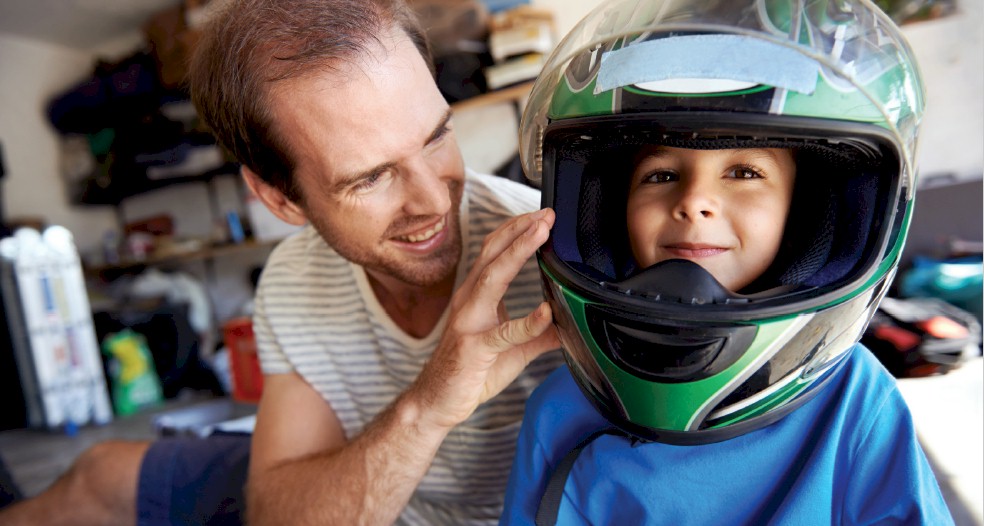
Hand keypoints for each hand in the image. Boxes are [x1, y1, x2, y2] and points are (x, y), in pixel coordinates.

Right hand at [410, 208, 559, 429]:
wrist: (438, 401)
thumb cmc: (473, 371)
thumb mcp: (515, 348)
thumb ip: (541, 334)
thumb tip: (572, 324)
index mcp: (477, 295)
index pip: (495, 252)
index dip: (517, 230)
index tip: (543, 216)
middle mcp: (469, 301)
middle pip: (493, 253)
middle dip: (520, 230)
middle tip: (547, 214)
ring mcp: (469, 322)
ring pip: (493, 278)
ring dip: (518, 253)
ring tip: (541, 235)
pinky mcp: (475, 349)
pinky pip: (504, 333)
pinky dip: (528, 322)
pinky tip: (547, 312)